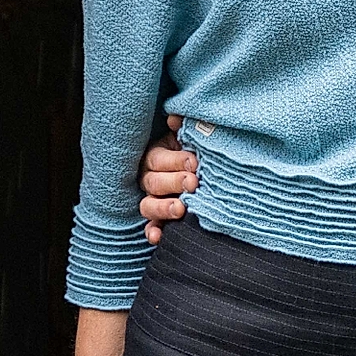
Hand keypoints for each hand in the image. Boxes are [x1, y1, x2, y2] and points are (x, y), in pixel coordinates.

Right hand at [139, 114, 199, 241]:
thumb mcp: (191, 136)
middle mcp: (150, 179)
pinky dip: (154, 232)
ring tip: (181, 208)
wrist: (207, 170)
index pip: (158, 160)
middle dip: (174, 182)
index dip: (175, 161)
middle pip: (153, 183)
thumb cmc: (196, 150)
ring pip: (148, 206)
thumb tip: (175, 118)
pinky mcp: (160, 220)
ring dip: (163, 208)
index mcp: (155, 157)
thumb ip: (185, 127)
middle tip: (193, 183)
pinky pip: (152, 227)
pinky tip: (158, 237)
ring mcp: (153, 200)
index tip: (195, 163)